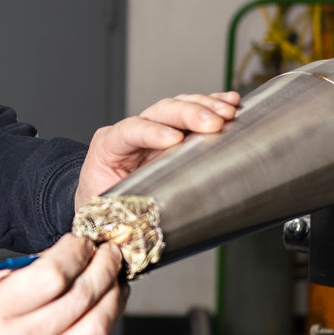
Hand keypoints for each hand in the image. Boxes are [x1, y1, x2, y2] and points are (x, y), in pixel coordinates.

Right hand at [0, 235, 129, 334]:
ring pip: (98, 327)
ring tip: (115, 279)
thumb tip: (62, 255)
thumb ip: (14, 273)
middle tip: (109, 253)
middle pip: (81, 297)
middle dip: (102, 267)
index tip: (80, 242)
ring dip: (114, 296)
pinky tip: (103, 308)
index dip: (74, 252)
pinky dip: (103, 324)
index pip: (51, 274)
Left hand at [74, 92, 239, 210]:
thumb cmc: (104, 207)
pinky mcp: (173, 133)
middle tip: (213, 123)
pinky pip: (191, 113)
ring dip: (205, 107)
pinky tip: (230, 103)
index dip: (151, 132)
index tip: (173, 139)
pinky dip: (211, 106)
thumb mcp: (106, 210)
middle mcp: (131, 132)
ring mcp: (154, 129)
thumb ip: (120, 212)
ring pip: (178, 108)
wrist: (104, 201)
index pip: (129, 131)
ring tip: (228, 112)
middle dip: (188, 114)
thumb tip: (137, 231)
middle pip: (159, 113)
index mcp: (109, 147)